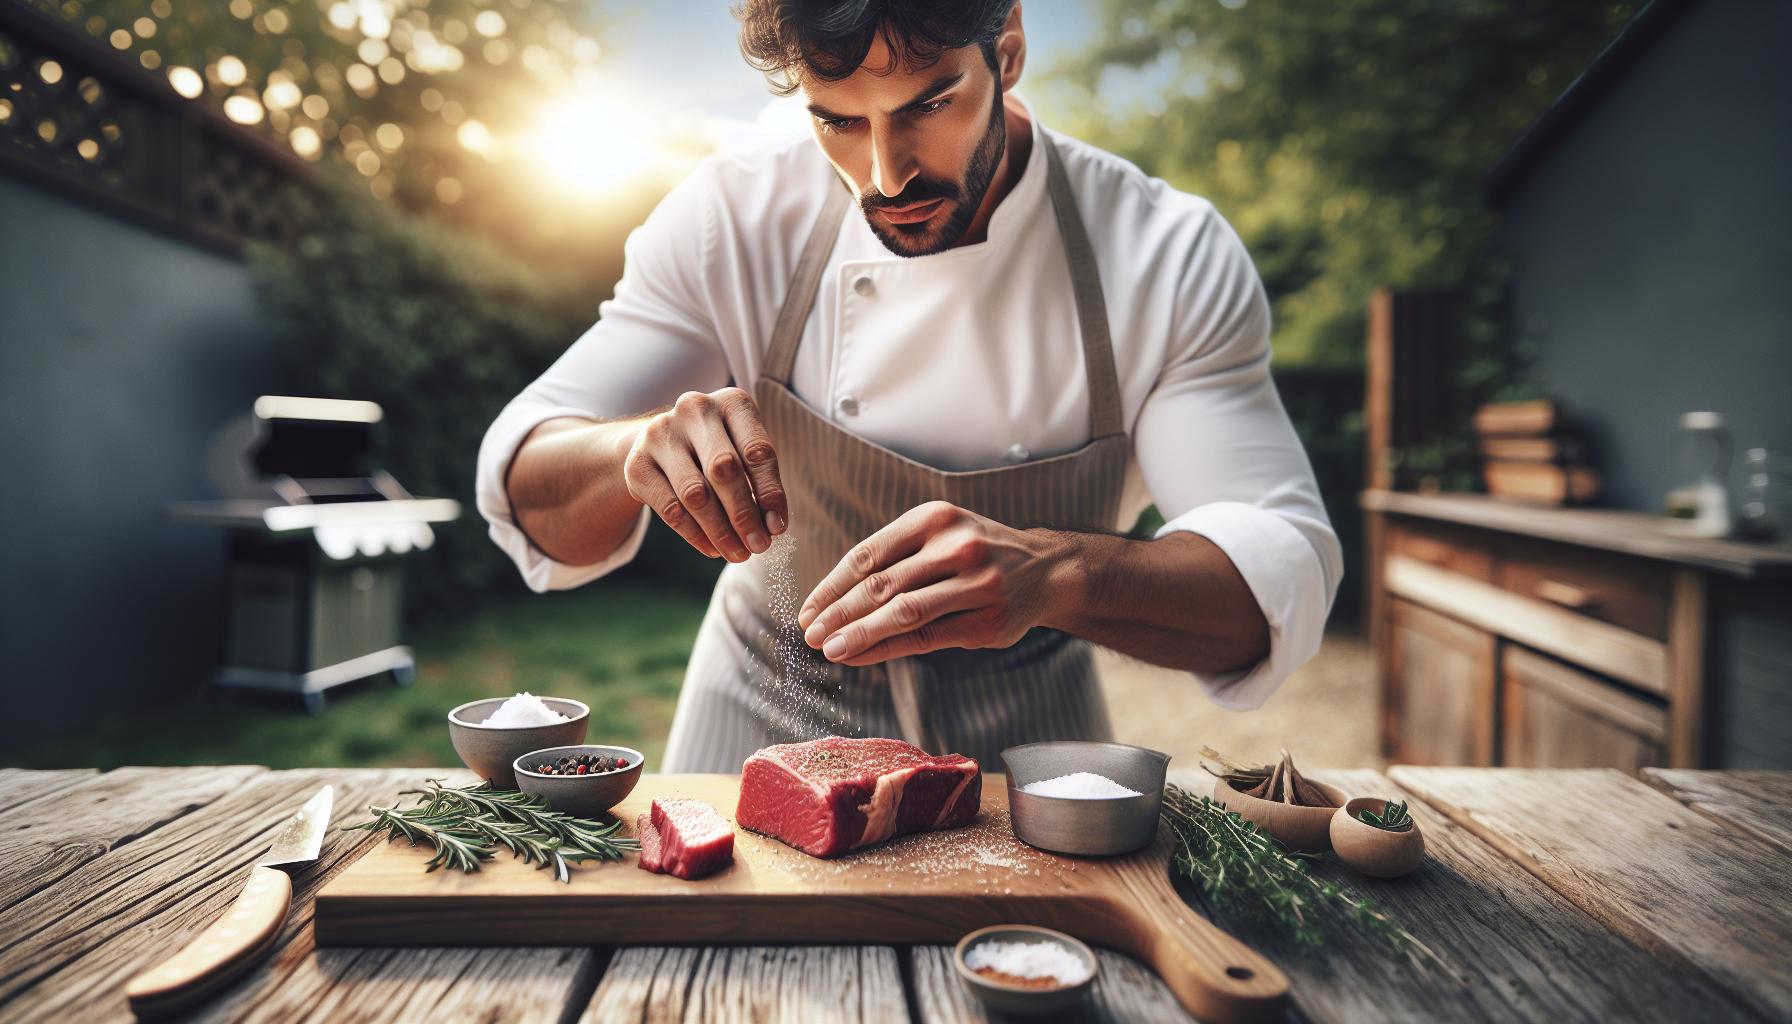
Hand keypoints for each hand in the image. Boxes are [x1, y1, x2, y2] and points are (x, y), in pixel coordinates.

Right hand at [622, 387, 786, 561]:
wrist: (660, 443)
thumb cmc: (716, 450)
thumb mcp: (742, 452)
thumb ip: (758, 483)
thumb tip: (771, 528)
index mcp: (731, 402)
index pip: (757, 451)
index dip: (770, 493)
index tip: (777, 527)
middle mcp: (695, 409)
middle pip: (724, 470)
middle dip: (744, 515)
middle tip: (758, 546)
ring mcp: (661, 434)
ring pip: (695, 494)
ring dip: (720, 531)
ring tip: (737, 553)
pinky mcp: (637, 463)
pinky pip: (670, 508)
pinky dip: (694, 534)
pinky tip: (711, 548)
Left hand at [797, 501, 1076, 665]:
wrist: (1046, 570)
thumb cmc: (977, 554)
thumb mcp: (939, 535)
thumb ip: (894, 559)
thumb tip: (832, 602)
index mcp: (934, 518)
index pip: (868, 555)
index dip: (831, 586)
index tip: (807, 610)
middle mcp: (956, 546)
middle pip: (881, 584)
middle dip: (838, 613)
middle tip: (809, 634)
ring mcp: (976, 584)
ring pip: (902, 612)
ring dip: (858, 634)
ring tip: (829, 649)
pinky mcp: (987, 621)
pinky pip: (925, 637)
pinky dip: (886, 648)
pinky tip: (861, 656)